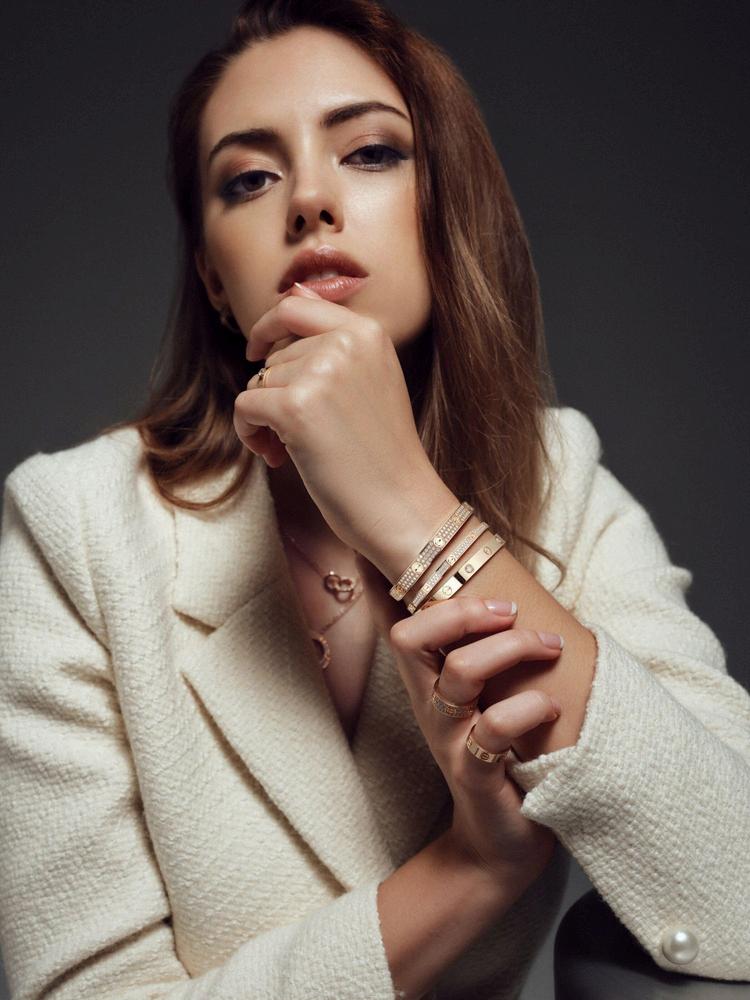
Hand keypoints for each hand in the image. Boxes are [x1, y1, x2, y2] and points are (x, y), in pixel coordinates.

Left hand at [233, 283, 439, 554]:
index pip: (297, 304)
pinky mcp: (295, 408)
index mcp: (368, 332)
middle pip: (275, 352)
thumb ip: (336, 341)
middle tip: (296, 431)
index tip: (256, 352)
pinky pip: (244, 405)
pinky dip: (249, 433)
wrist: (401, 505)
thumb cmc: (383, 454)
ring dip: (263, 416)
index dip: (268, 326)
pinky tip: (275, 456)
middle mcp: (346, 343)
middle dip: (273, 389)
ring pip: (258, 380)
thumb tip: (295, 290)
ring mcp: (321, 373)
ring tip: (293, 448)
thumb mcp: (372, 379)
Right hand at [356, 555, 561, 886]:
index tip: (488, 593)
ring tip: (551, 647)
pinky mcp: (474, 774)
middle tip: (511, 612)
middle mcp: (430, 707)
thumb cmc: (502, 761)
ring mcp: (448, 740)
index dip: (423, 595)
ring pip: (459, 673)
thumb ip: (488, 662)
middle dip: (463, 611)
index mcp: (430, 685)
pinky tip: (553, 707)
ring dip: (511, 649)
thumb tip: (516, 603)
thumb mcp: (485, 705)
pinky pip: (493, 730)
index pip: (403, 627)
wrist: (497, 847)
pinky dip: (529, 708)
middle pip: (411, 639)